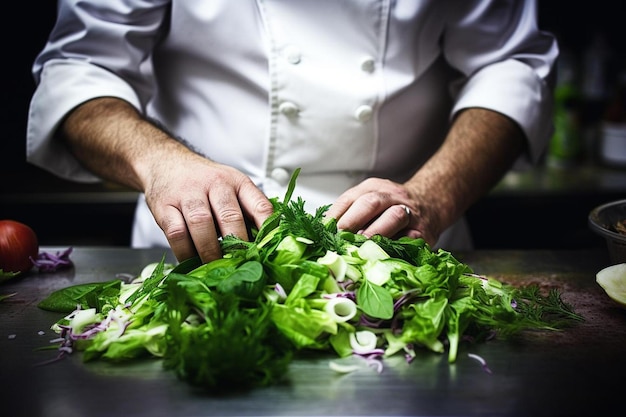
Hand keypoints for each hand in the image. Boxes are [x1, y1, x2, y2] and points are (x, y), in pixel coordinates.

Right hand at [143, 154, 273, 262]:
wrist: (166, 164)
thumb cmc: (204, 183)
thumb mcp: (231, 189)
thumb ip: (246, 214)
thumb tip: (262, 248)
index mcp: (238, 182)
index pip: (260, 205)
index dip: (267, 230)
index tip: (268, 251)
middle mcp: (215, 184)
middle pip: (230, 216)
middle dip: (236, 246)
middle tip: (239, 266)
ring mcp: (188, 193)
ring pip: (202, 224)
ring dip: (210, 251)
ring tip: (215, 268)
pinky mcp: (165, 206)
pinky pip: (177, 233)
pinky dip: (185, 253)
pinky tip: (191, 262)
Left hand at [325, 177, 438, 245]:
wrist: (431, 204)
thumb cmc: (391, 208)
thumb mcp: (370, 201)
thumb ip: (349, 214)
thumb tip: (322, 234)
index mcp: (373, 187)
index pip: (350, 198)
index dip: (335, 215)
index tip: (323, 230)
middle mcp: (392, 196)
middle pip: (371, 203)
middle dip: (352, 221)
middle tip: (338, 238)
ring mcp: (410, 212)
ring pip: (394, 216)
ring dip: (376, 232)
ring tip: (361, 246)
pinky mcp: (424, 231)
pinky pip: (411, 238)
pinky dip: (398, 247)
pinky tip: (384, 256)